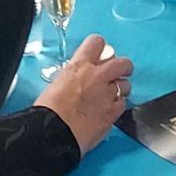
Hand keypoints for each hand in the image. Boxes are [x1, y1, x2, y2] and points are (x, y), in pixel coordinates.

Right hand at [34, 35, 133, 155]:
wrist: (53, 132)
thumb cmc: (49, 110)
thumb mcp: (59, 82)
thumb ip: (75, 75)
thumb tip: (81, 78)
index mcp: (79, 65)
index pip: (97, 42)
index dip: (100, 47)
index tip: (101, 53)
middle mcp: (97, 76)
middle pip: (122, 62)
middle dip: (123, 66)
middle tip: (120, 72)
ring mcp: (107, 94)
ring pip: (125, 84)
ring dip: (120, 88)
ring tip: (110, 96)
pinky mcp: (113, 112)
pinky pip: (123, 103)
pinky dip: (117, 105)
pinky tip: (108, 110)